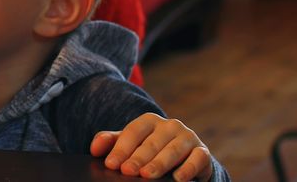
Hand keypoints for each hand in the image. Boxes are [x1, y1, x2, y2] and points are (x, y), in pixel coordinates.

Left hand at [90, 113, 213, 180]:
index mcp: (149, 121)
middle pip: (151, 142)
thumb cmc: (151, 150)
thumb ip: (112, 143)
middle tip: (127, 171)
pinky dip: (188, 168)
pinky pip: (197, 158)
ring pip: (173, 150)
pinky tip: (178, 179)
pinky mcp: (202, 152)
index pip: (133, 132)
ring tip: (147, 175)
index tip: (111, 164)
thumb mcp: (131, 145)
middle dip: (138, 158)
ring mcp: (187, 137)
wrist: (185, 158)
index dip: (121, 148)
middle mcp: (169, 126)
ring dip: (159, 163)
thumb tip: (94, 149)